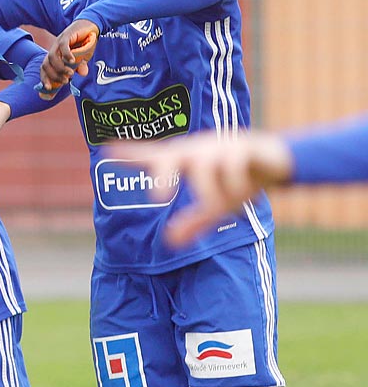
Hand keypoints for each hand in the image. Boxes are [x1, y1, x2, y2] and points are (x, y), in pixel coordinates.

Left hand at [39, 19, 96, 98]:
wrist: (90, 25)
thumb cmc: (84, 43)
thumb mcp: (83, 57)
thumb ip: (80, 66)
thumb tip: (83, 74)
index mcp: (54, 56)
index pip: (44, 69)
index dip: (45, 79)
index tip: (50, 89)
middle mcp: (53, 50)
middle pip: (45, 64)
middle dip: (53, 76)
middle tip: (65, 81)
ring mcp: (58, 42)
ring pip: (52, 57)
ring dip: (60, 68)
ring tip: (70, 74)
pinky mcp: (66, 35)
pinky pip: (63, 46)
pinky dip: (66, 54)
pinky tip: (72, 61)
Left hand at [144, 130, 292, 245]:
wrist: (280, 161)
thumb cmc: (241, 180)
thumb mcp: (217, 205)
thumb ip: (194, 221)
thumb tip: (171, 241)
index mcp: (186, 161)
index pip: (153, 156)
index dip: (130, 153)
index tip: (106, 147)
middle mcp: (197, 150)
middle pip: (170, 157)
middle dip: (162, 175)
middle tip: (159, 197)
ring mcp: (219, 146)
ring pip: (203, 168)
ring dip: (213, 192)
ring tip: (226, 203)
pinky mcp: (243, 145)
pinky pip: (232, 168)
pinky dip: (236, 185)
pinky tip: (246, 189)